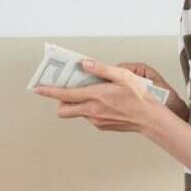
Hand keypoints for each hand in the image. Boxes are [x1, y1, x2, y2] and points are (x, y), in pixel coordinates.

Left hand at [33, 59, 163, 132]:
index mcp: (95, 97)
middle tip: (69, 90)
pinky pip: (90, 116)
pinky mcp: (103, 126)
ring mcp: (97, 121)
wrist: (152, 120)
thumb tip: (85, 64)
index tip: (38, 88)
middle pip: (64, 110)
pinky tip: (106, 103)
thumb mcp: (123, 76)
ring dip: (80, 103)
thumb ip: (101, 69)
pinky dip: (91, 109)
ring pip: (78, 112)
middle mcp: (93, 111)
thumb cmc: (141, 97)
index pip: (64, 95)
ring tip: (96, 93)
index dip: (48, 91)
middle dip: (61, 101)